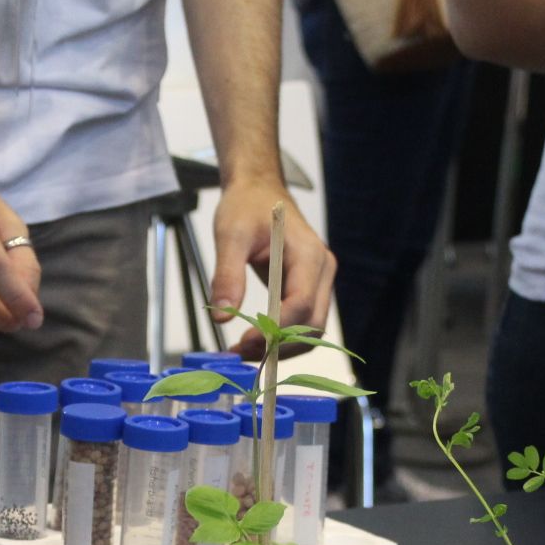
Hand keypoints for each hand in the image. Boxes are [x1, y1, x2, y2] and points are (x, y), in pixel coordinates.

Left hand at [208, 182, 336, 359]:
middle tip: (241, 354)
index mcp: (309, 254)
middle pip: (313, 324)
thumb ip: (227, 275)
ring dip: (282, 347)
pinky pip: (303, 322)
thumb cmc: (247, 206)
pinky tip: (255, 341)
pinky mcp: (310, 287)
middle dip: (280, 346)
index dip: (275, 330)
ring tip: (245, 352)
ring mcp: (319, 281)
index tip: (243, 342)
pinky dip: (283, 338)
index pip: (301, 304)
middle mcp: (322, 270)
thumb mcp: (230, 235)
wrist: (259, 190)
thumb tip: (221, 317)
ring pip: (312, 329)